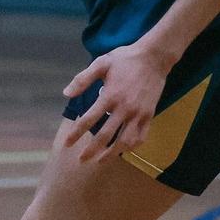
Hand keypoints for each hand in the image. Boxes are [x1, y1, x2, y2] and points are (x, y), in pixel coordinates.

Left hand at [62, 43, 171, 162]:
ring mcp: (138, 113)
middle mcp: (124, 108)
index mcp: (110, 96)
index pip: (88, 120)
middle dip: (91, 150)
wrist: (154, 58)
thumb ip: (82, 79)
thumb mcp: (101, 63)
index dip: (76, 133)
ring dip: (112, 154)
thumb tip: (66, 94)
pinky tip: (123, 150)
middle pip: (105, 136)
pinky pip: (141, 136)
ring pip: (124, 141)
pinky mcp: (149, 115)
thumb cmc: (125, 59)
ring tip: (100, 161)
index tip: (67, 143)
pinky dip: (132, 146)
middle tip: (81, 160)